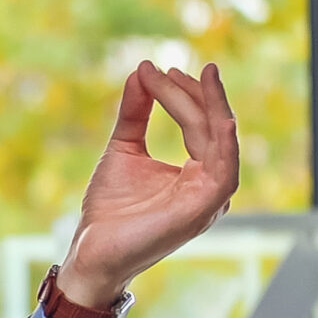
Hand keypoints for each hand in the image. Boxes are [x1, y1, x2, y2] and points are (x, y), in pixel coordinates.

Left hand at [56, 59, 240, 310]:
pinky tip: (218, 116)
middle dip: (195, 93)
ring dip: (211, 106)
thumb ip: (136, 113)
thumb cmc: (110, 210)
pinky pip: (224, 170)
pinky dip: (224, 140)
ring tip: (201, 76)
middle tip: (173, 67)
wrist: (93, 250)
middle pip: (212, 126)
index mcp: (197, 171)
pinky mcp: (203, 209)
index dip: (182, 93)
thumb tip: (142, 70)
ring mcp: (210, 198)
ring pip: (221, 140)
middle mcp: (209, 183)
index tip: (156, 68)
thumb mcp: (124, 149)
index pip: (200, 123)